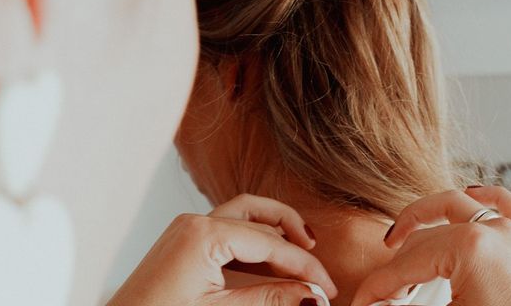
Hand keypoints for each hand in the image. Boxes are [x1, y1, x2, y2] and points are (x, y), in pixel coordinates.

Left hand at [109, 194, 336, 305]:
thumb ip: (269, 299)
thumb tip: (310, 296)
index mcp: (204, 235)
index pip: (269, 243)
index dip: (303, 265)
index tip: (326, 286)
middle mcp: (195, 222)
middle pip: (258, 216)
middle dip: (291, 236)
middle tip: (316, 256)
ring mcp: (187, 228)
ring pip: (243, 213)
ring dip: (273, 227)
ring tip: (298, 247)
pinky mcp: (184, 239)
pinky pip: (227, 227)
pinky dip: (252, 237)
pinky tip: (267, 259)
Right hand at [351, 186, 510, 305]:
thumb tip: (372, 305)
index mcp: (468, 247)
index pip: (405, 264)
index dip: (377, 286)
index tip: (363, 301)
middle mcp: (489, 231)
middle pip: (422, 241)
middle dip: (395, 270)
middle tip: (380, 298)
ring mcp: (509, 235)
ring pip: (454, 207)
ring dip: (422, 219)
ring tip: (397, 238)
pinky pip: (505, 206)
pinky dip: (484, 198)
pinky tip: (466, 197)